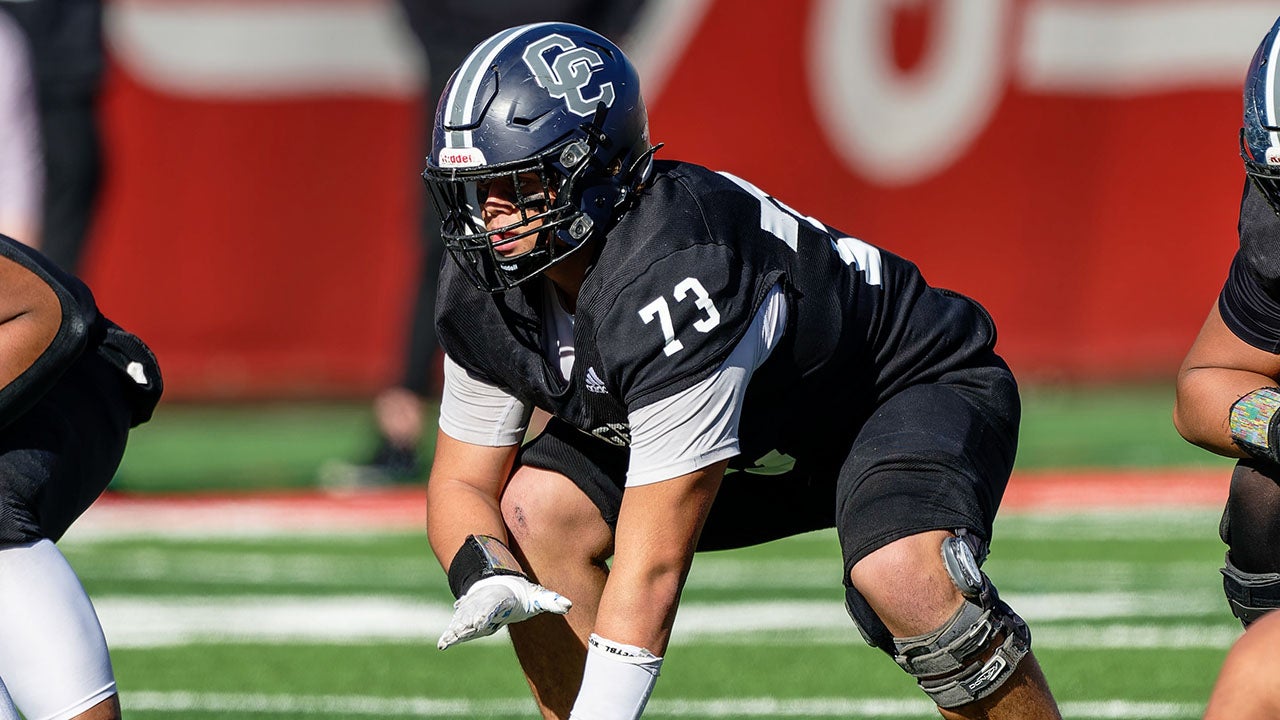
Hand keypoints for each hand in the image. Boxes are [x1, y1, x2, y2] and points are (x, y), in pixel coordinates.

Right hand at [437, 575, 571, 649]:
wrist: (496, 583)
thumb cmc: (518, 594)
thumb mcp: (536, 595)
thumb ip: (550, 601)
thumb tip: (568, 605)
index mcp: (500, 600)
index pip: (494, 607)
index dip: (488, 613)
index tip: (483, 619)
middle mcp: (483, 606)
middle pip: (475, 615)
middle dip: (470, 623)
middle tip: (463, 630)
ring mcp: (472, 612)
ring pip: (463, 622)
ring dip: (457, 630)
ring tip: (449, 639)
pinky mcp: (464, 620)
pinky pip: (456, 627)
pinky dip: (450, 635)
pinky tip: (443, 644)